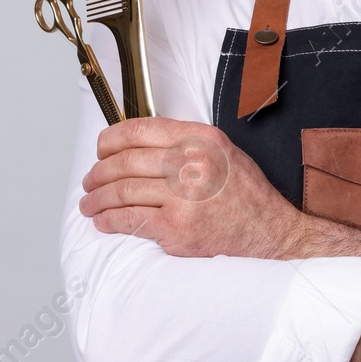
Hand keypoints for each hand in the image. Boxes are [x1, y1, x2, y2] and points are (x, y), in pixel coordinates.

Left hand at [80, 117, 303, 257]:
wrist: (271, 231)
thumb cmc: (246, 193)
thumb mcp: (222, 150)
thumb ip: (185, 143)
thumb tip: (138, 145)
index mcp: (200, 138)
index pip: (140, 129)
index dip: (111, 140)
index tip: (101, 150)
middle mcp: (191, 163)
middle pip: (125, 162)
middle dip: (98, 173)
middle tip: (91, 182)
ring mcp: (183, 197)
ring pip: (122, 191)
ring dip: (97, 199)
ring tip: (89, 204)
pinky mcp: (176, 228)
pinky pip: (129, 220)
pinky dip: (109, 221)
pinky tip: (103, 222)